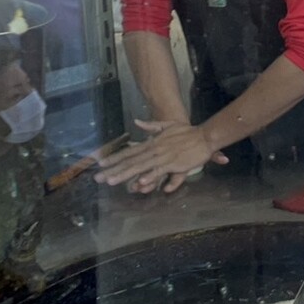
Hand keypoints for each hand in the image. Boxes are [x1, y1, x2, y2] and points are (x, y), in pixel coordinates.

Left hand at [95, 119, 227, 193]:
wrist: (204, 136)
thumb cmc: (187, 132)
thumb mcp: (167, 126)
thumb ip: (151, 126)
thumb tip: (136, 121)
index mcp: (151, 143)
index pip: (129, 152)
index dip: (114, 158)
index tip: (101, 164)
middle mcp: (153, 150)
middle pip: (130, 161)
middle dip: (113, 170)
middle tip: (98, 177)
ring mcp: (162, 157)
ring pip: (140, 167)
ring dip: (125, 174)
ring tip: (112, 181)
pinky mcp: (174, 164)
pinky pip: (160, 171)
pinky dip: (150, 176)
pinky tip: (140, 182)